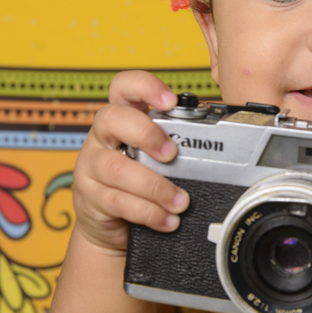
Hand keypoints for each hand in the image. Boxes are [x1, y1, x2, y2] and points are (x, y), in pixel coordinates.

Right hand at [73, 71, 189, 254]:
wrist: (114, 225)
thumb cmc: (141, 182)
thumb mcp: (155, 156)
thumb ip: (175, 143)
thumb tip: (220, 141)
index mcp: (122, 119)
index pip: (124, 87)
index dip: (145, 87)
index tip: (170, 101)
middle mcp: (103, 137)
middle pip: (112, 119)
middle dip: (146, 134)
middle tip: (172, 154)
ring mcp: (91, 166)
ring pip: (115, 168)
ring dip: (154, 186)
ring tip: (180, 201)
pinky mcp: (90, 197)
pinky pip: (117, 201)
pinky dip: (148, 212)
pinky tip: (167, 219)